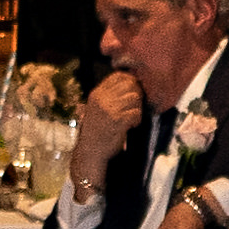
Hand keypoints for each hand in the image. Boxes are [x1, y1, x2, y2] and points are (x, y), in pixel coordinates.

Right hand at [70, 69, 145, 191]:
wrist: (90, 152)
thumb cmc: (96, 131)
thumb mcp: (96, 108)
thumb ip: (108, 96)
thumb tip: (130, 82)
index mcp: (96, 94)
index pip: (118, 76)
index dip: (130, 80)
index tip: (133, 91)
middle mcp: (102, 99)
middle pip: (130, 84)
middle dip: (137, 94)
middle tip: (135, 106)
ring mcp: (109, 109)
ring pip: (135, 97)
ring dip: (138, 108)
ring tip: (132, 118)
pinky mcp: (118, 121)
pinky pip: (136, 113)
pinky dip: (137, 120)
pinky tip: (132, 125)